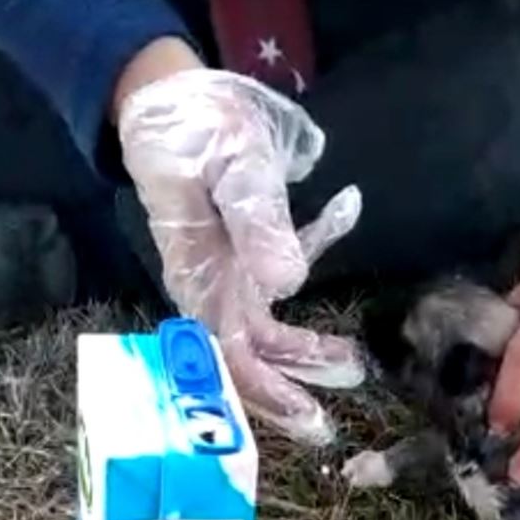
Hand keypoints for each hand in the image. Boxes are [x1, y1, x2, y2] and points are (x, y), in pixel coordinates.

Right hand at [115, 39, 364, 445]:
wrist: (169, 98)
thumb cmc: (196, 130)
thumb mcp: (232, 164)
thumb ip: (257, 221)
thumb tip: (289, 284)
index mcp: (200, 276)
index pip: (230, 354)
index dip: (267, 393)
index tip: (310, 417)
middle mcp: (211, 288)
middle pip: (247, 358)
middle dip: (287, 393)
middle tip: (331, 422)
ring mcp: (226, 276)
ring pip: (264, 333)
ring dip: (304, 353)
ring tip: (350, 361)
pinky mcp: (241, 256)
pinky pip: (275, 284)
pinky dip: (310, 262)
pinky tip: (343, 219)